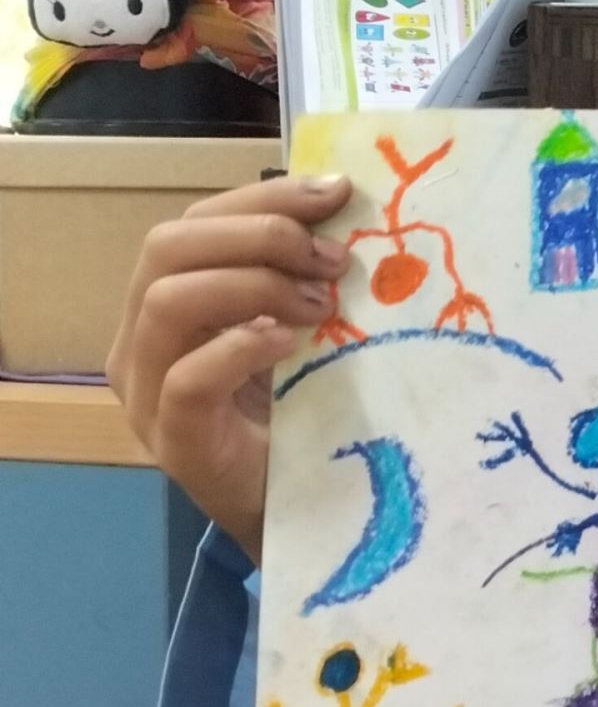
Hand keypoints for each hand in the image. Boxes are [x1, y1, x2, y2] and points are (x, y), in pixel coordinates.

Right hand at [105, 174, 352, 564]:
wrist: (304, 513)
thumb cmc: (302, 415)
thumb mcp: (302, 332)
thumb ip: (301, 277)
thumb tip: (346, 210)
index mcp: (167, 304)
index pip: (193, 223)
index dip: (263, 198)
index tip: (336, 193)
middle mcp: (141, 342)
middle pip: (167, 248)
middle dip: (259, 234)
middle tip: (333, 261)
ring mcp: (147, 394)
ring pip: (166, 301)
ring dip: (254, 284)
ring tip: (320, 305)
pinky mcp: (175, 441)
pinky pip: (185, 379)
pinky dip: (239, 347)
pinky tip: (290, 342)